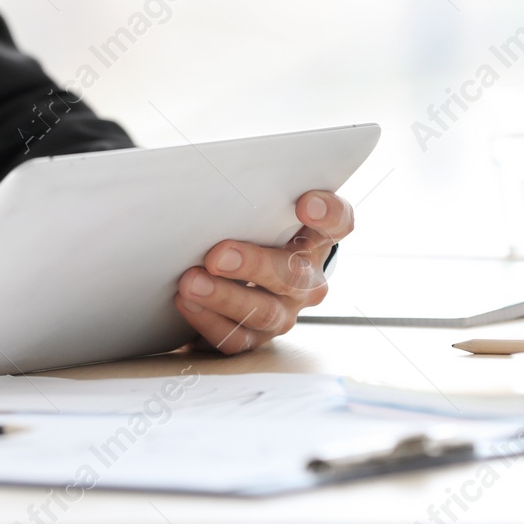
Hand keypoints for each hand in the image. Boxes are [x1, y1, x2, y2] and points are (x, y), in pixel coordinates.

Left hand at [174, 190, 353, 353]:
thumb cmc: (249, 229)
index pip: (338, 222)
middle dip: (254, 265)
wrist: (241, 275)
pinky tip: (186, 303)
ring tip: (190, 282)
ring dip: (225, 297)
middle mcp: (308, 279)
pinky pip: (237, 339)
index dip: (327, 213)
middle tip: (217, 254)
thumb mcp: (258, 210)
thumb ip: (252, 197)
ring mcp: (285, 311)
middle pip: (294, 275)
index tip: (304, 203)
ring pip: (265, 312)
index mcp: (316, 239)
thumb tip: (206, 184)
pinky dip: (209, 321)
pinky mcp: (256, 338)